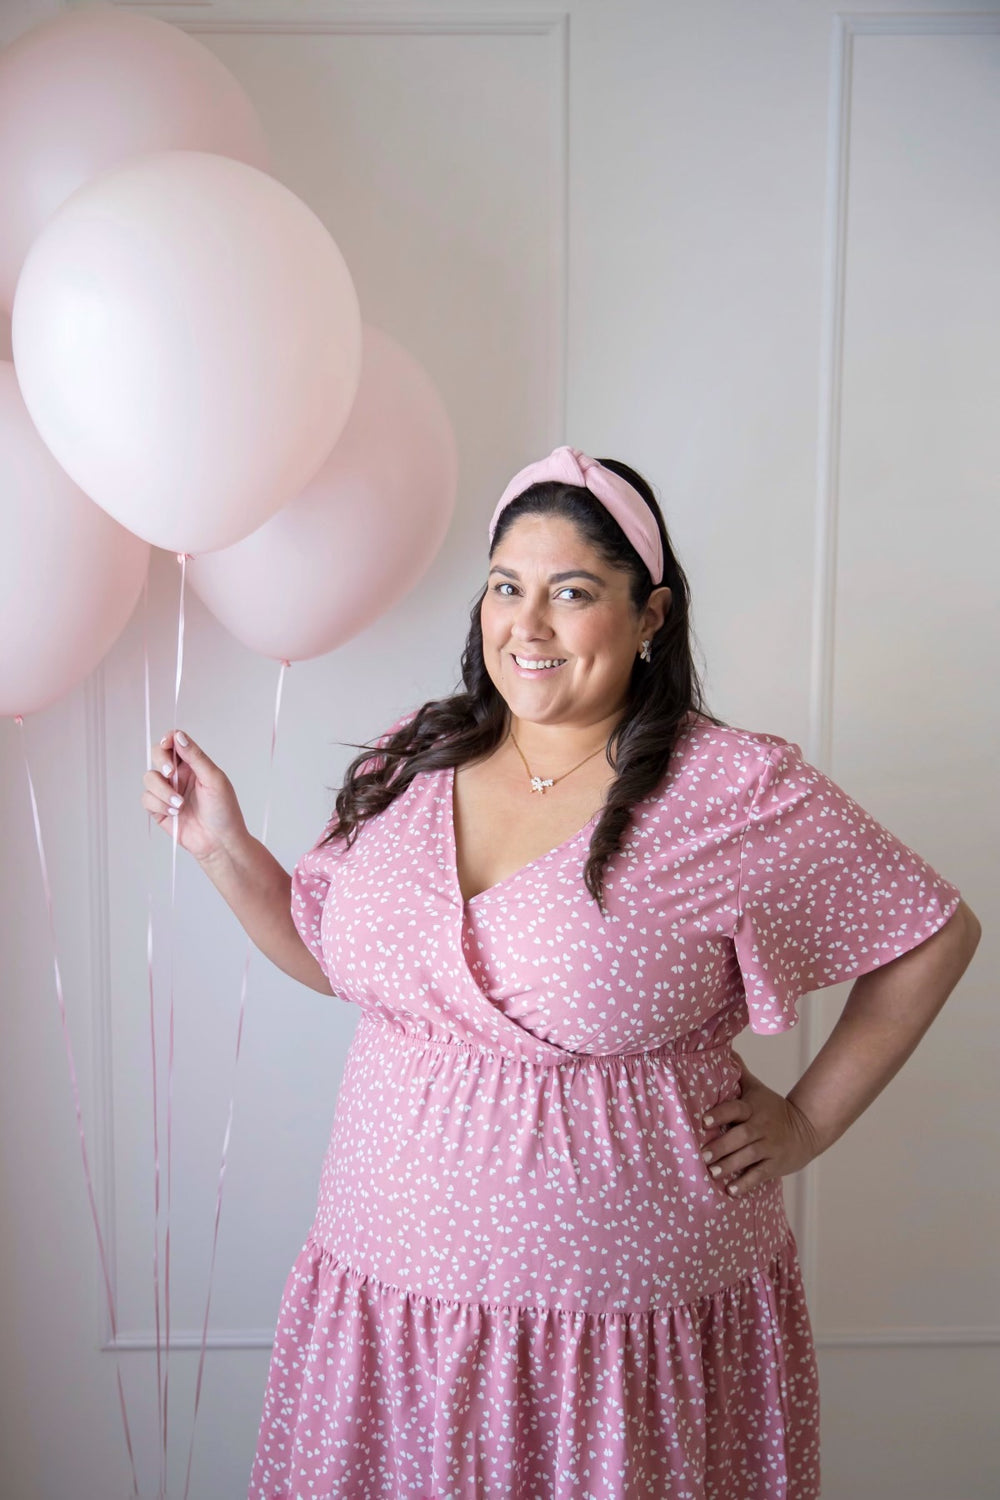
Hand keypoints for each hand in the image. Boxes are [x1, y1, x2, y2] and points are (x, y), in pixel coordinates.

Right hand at [140, 728, 248, 864]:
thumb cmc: (224, 811)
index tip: (167, 744)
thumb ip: (196, 757)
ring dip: (162, 791)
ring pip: (149, 778)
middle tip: (171, 774)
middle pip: (156, 755)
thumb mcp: (214, 779)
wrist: (219, 842)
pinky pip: (147, 798)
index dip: (167, 739)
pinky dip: (159, 805)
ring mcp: (167, 792)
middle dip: (161, 762)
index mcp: (193, 764)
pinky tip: (175, 813)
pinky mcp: (158, 809)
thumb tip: (179, 736)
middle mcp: (178, 775)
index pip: (174, 743)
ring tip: (180, 804)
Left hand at [699, 1052, 820, 1196]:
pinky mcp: (776, 1164)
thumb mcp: (757, 1089)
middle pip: (740, 1136)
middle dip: (721, 1146)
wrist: (807, 1128)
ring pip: (749, 1157)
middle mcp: (762, 1127)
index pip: (735, 1109)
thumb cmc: (773, 1108)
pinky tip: (731, 1191)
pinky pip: (760, 1175)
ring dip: (730, 1166)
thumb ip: (740, 1074)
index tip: (703, 1122)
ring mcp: (770, 1146)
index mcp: (753, 1107)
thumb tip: (725, 1050)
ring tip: (712, 1173)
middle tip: (702, 1154)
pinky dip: (746, 1184)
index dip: (719, 1114)